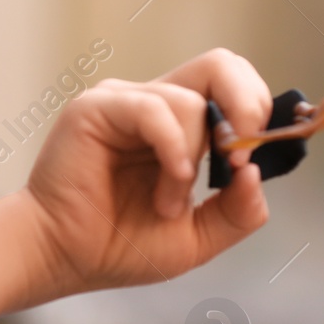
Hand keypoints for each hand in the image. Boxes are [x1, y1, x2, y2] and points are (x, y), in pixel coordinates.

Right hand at [23, 48, 272, 299]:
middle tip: (238, 155)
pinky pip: (154, 109)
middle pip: (222, 65)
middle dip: (247, 106)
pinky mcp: (97, 107)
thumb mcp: (197, 237)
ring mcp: (125, 103)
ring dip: (192, 161)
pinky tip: (166, 189)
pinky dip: (173, 151)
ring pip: (191, 100)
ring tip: (168, 203)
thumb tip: (256, 174)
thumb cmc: (118, 246)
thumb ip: (237, 211)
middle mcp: (155, 106)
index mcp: (181, 128)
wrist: (64, 258)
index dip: (259, 113)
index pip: (234, 87)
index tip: (258, 156)